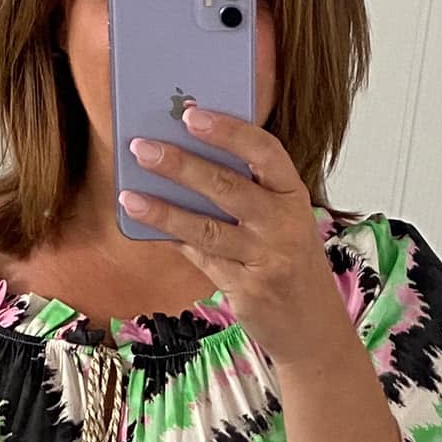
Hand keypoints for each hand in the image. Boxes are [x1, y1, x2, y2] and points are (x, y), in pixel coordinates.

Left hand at [121, 107, 352, 368]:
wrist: (313, 327)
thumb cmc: (290, 264)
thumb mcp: (284, 221)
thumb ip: (250, 193)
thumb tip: (190, 161)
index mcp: (294, 195)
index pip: (264, 152)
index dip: (228, 130)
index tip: (191, 114)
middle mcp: (283, 224)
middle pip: (226, 187)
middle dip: (180, 165)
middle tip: (141, 148)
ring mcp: (265, 260)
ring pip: (206, 228)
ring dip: (163, 210)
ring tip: (129, 196)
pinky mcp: (247, 290)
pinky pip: (202, 260)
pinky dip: (175, 242)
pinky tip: (149, 229)